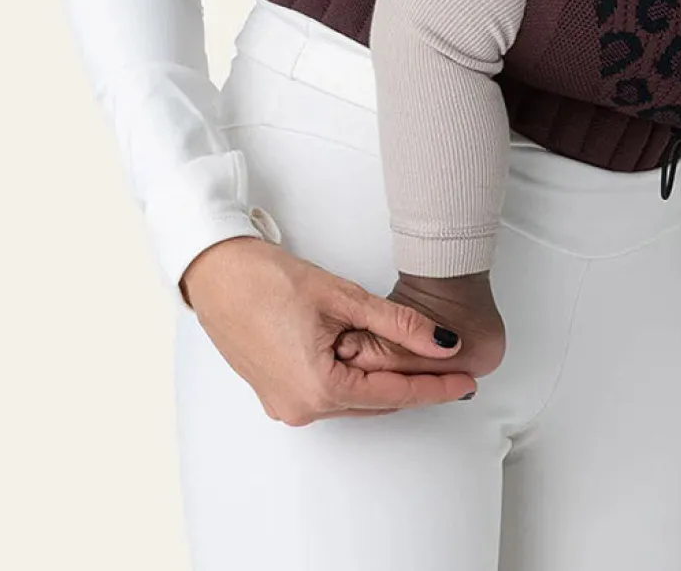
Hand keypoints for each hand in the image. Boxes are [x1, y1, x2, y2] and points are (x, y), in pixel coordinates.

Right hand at [180, 236, 476, 424]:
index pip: (393, 394)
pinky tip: (373, 358)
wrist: (215, 272)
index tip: (465, 380)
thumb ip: (397, 325)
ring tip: (422, 363)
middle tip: (453, 371)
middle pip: (374, 400)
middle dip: (414, 385)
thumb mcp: (342, 297)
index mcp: (319, 389)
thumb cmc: (266, 279)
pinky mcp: (276, 391)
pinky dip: (355, 377)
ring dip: (384, 380)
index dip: (434, 387)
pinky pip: (329, 391)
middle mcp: (301, 408)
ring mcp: (285, 404)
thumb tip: (442, 343)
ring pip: (352, 397)